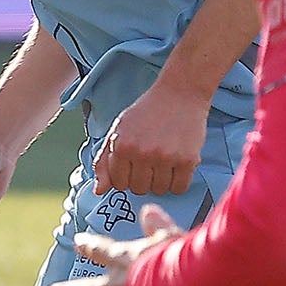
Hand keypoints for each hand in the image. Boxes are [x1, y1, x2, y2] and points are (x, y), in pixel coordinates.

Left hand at [92, 82, 206, 196]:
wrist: (179, 94)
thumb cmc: (146, 112)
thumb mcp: (118, 130)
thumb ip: (104, 161)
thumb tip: (99, 191)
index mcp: (121, 145)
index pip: (119, 184)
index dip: (126, 177)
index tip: (133, 166)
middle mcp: (141, 152)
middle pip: (139, 189)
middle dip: (143, 179)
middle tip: (150, 161)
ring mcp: (165, 157)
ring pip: (159, 190)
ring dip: (161, 181)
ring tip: (163, 162)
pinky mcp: (187, 159)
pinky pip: (179, 188)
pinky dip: (178, 182)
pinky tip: (176, 167)